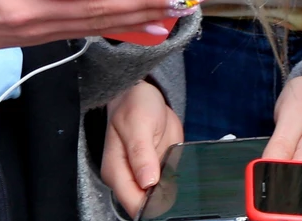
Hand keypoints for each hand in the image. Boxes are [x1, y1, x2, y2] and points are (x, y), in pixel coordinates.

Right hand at [0, 0, 195, 86]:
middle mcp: (32, 14)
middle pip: (94, 10)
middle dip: (141, 2)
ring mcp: (38, 30)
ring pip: (96, 25)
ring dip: (138, 17)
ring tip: (176, 7)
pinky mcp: (41, 37)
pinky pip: (86, 32)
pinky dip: (119, 28)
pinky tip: (146, 24)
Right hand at [102, 80, 182, 216]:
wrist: (144, 94)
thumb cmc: (134, 104)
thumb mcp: (137, 124)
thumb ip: (141, 153)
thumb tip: (147, 182)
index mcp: (116, 171)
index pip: (133, 203)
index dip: (153, 205)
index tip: (171, 196)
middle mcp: (128, 178)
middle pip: (147, 206)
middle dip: (165, 202)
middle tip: (179, 185)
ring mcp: (144, 177)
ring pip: (161, 200)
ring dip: (174, 196)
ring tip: (182, 177)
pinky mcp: (158, 173)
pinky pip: (171, 187)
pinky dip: (179, 186)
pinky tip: (185, 177)